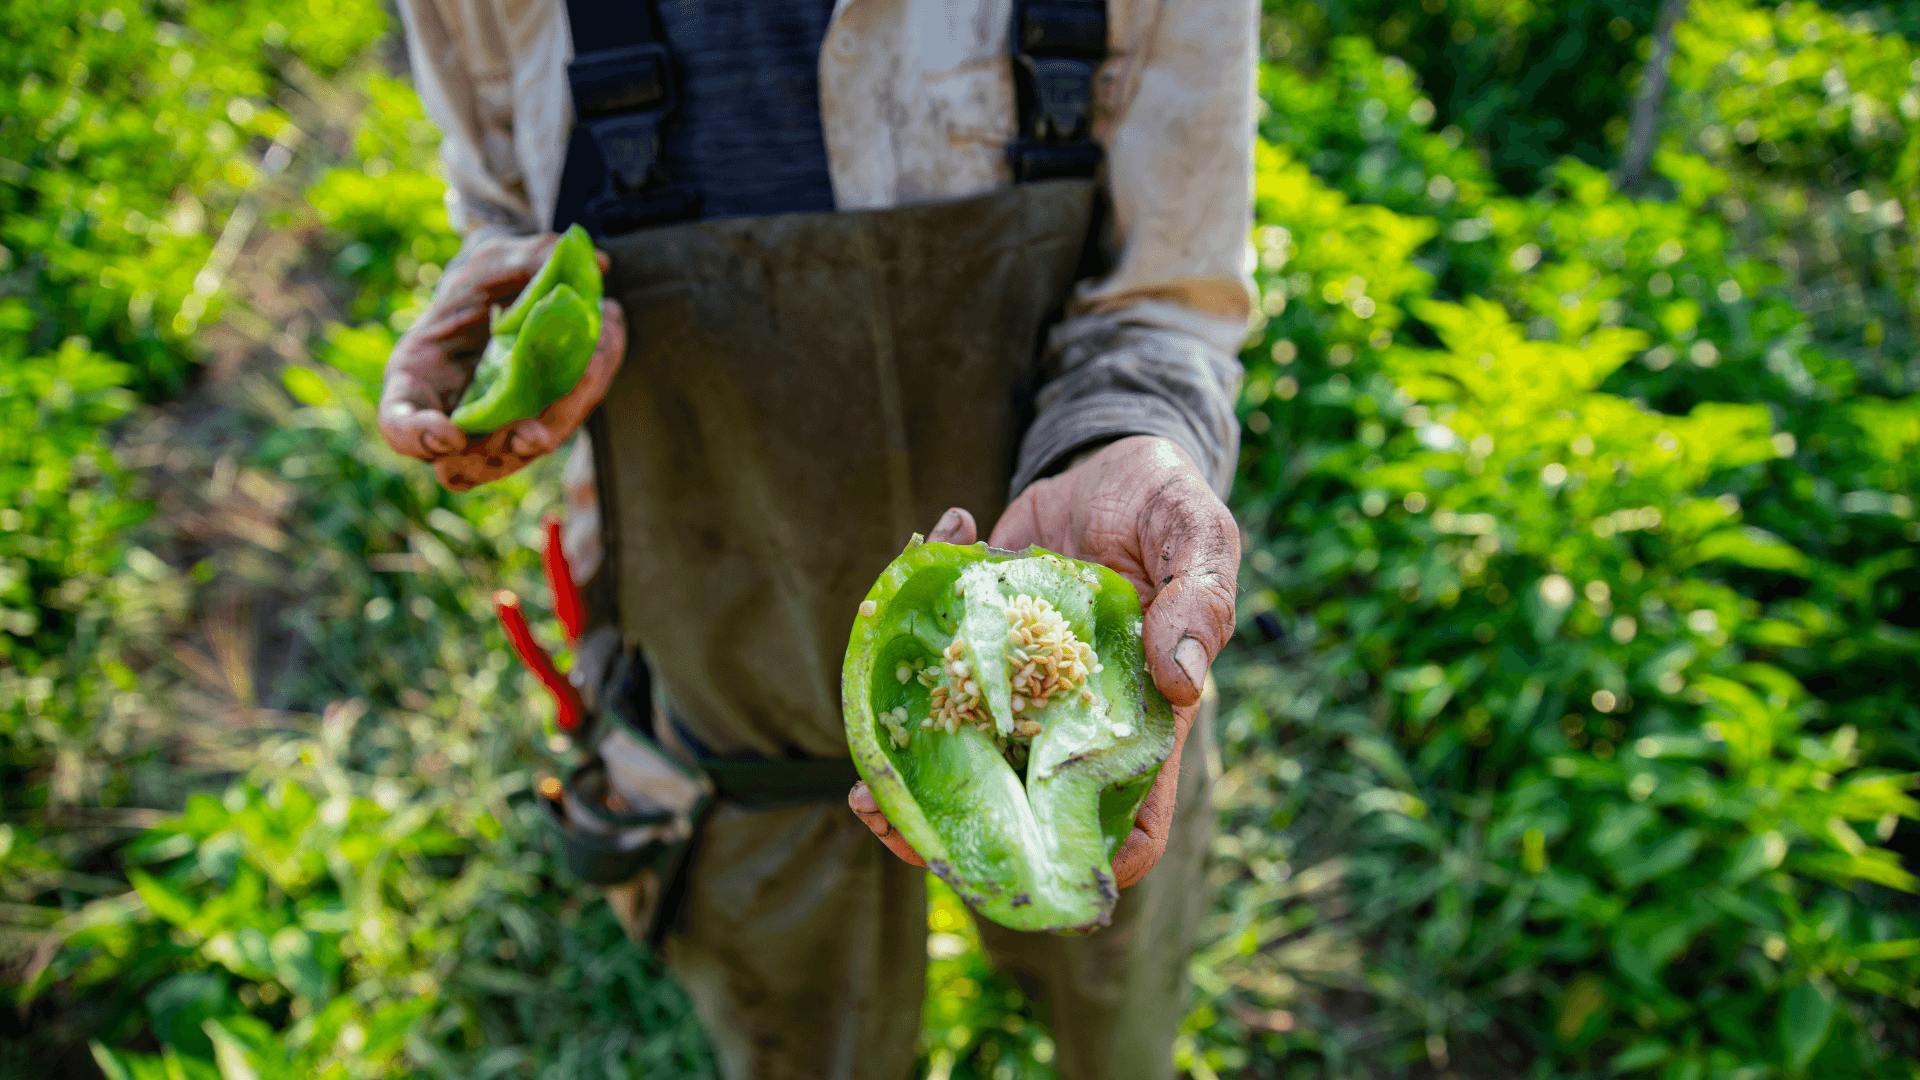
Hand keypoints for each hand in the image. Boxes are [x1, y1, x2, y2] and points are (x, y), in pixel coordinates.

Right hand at [377, 232, 626, 491]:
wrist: (510, 291)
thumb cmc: (484, 277)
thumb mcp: (495, 256)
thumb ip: (532, 257)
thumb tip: (596, 264)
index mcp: (418, 376)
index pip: (400, 424)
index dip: (418, 437)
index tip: (451, 434)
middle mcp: (452, 414)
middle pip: (466, 464)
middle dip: (502, 453)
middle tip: (534, 434)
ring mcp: (496, 428)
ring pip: (522, 450)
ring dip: (560, 416)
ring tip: (594, 354)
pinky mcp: (537, 423)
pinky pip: (561, 419)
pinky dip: (586, 386)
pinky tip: (607, 336)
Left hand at [850, 436, 1239, 886]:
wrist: (1108, 459)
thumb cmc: (1169, 507)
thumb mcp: (1199, 536)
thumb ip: (1201, 601)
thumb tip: (1183, 677)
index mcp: (1136, 718)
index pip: (1126, 822)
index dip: (1087, 866)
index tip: (1027, 879)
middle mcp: (1067, 717)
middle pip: (1021, 806)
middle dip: (957, 831)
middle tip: (891, 821)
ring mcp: (1014, 684)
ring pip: (960, 753)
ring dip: (908, 771)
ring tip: (862, 782)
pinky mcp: (971, 641)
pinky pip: (929, 665)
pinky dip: (901, 641)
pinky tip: (901, 598)